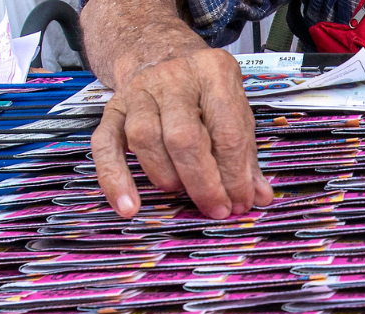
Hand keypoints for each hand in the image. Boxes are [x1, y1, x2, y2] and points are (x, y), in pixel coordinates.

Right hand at [81, 0, 272, 219]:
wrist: (160, 54)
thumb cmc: (203, 92)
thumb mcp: (233, 110)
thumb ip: (246, 155)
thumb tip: (260, 197)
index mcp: (214, 73)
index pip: (227, 131)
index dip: (235, 175)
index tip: (239, 203)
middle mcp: (174, 78)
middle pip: (184, 137)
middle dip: (202, 182)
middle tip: (215, 209)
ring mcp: (139, 92)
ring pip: (145, 138)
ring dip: (165, 176)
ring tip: (180, 194)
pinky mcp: (112, 109)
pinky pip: (105, 145)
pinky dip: (115, 179)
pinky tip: (128, 207)